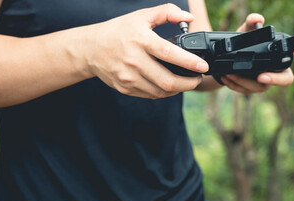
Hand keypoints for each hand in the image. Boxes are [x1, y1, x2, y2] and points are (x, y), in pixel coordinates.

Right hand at [82, 4, 208, 98]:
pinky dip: (164, 92)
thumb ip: (166, 12)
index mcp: (140, 40)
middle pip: (167, 80)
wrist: (90, 49)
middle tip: (198, 78)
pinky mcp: (125, 88)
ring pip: (160, 91)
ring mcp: (129, 77)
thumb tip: (189, 18)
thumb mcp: (141, 16)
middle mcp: (134, 60)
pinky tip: (170, 85)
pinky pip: (150, 95)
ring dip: (178, 90)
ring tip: (186, 82)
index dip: (189, 62)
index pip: (169, 53)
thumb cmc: (118, 31)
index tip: (203, 66)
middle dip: (188, 83)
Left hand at [220, 14, 293, 93]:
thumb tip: (256, 19)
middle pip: (286, 79)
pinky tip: (226, 78)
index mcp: (279, 53)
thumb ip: (251, 22)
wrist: (226, 56)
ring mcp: (266, 80)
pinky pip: (247, 90)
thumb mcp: (245, 30)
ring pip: (261, 87)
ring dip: (245, 82)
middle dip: (275, 80)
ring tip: (231, 73)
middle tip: (261, 76)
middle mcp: (276, 69)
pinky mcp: (253, 88)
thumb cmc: (242, 41)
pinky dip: (235, 84)